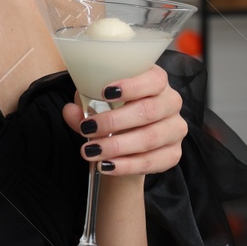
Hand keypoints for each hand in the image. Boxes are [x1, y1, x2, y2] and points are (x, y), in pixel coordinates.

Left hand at [60, 63, 185, 175]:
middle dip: (114, 121)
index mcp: (156, 81)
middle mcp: (171, 103)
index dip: (132, 86)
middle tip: (87, 128)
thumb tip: (71, 111)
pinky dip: (126, 165)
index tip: (105, 92)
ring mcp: (175, 129)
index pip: (154, 79)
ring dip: (116, 146)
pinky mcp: (174, 154)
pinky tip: (106, 165)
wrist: (127, 141)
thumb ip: (84, 105)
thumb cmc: (114, 111)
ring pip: (149, 138)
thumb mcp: (97, 102)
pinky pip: (152, 162)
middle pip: (148, 111)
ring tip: (90, 151)